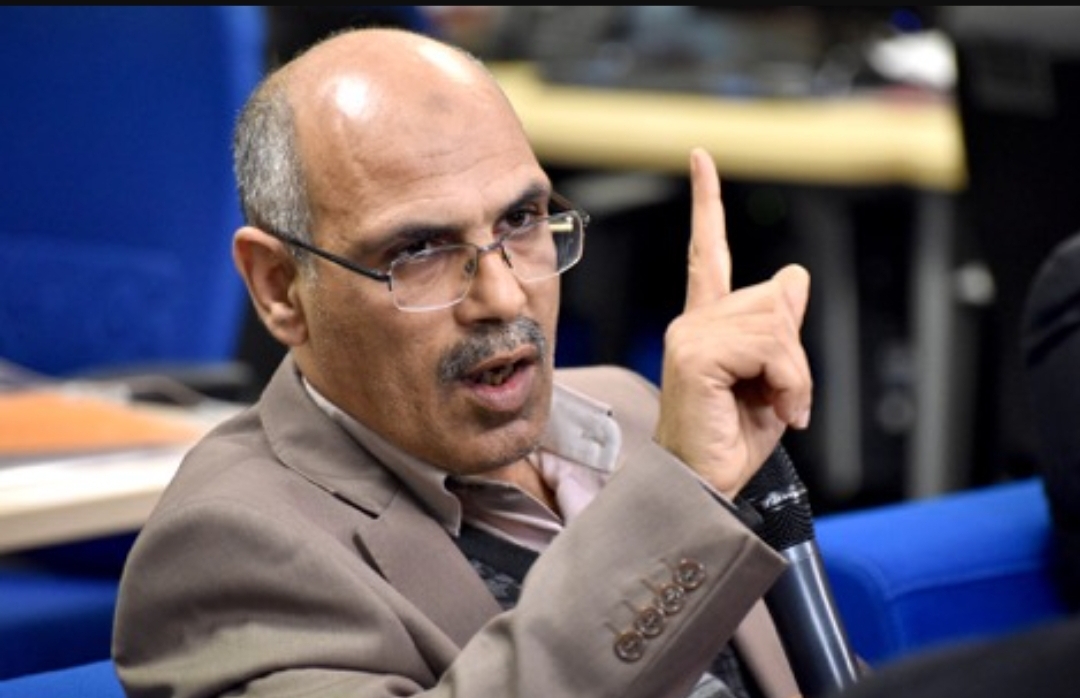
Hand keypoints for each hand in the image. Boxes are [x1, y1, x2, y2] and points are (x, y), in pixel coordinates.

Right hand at [653, 148, 812, 498]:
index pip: (707, 253)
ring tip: (781, 410)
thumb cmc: (730, 443)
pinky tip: (775, 411)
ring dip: (795, 375)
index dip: (707, 205)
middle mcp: (692, 322)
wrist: (703, 488)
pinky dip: (789, 383)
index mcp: (705, 325)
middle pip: (774, 301)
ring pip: (777, 325)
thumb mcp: (773, 381)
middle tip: (787, 401)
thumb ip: (780, 329)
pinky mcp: (695, 352)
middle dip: (796, 356)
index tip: (702, 159)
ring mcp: (690, 334)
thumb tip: (795, 276)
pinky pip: (771, 346)